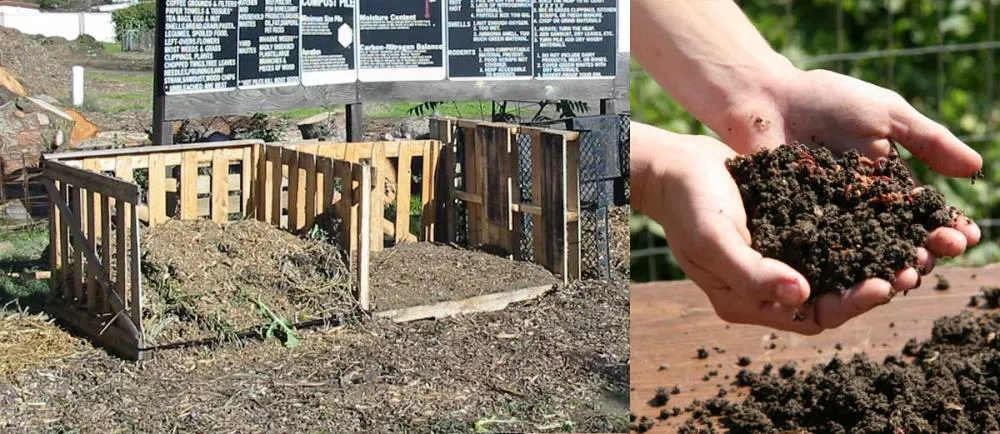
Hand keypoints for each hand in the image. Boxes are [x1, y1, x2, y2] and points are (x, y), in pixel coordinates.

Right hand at [633, 122, 936, 333]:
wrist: (675, 165)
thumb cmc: (688, 205)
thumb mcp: (714, 240)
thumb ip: (752, 272)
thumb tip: (800, 295)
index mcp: (747, 300)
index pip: (810, 316)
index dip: (849, 305)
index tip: (882, 285)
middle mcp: (769, 284)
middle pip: (832, 296)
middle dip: (873, 285)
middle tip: (912, 267)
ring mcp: (781, 255)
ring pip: (838, 267)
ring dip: (874, 258)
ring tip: (911, 245)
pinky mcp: (790, 227)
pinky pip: (832, 236)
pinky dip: (861, 230)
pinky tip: (888, 214)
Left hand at [719, 68, 980, 283]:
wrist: (766, 98)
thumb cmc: (827, 100)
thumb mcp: (886, 115)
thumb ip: (928, 141)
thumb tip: (977, 167)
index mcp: (887, 184)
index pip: (923, 212)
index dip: (947, 226)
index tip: (968, 237)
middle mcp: (860, 208)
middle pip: (897, 238)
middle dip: (923, 250)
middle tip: (938, 257)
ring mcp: (828, 219)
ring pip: (864, 251)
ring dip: (888, 265)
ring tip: (907, 275)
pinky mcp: (796, 226)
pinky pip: (822, 250)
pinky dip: (842, 264)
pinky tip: (860, 276)